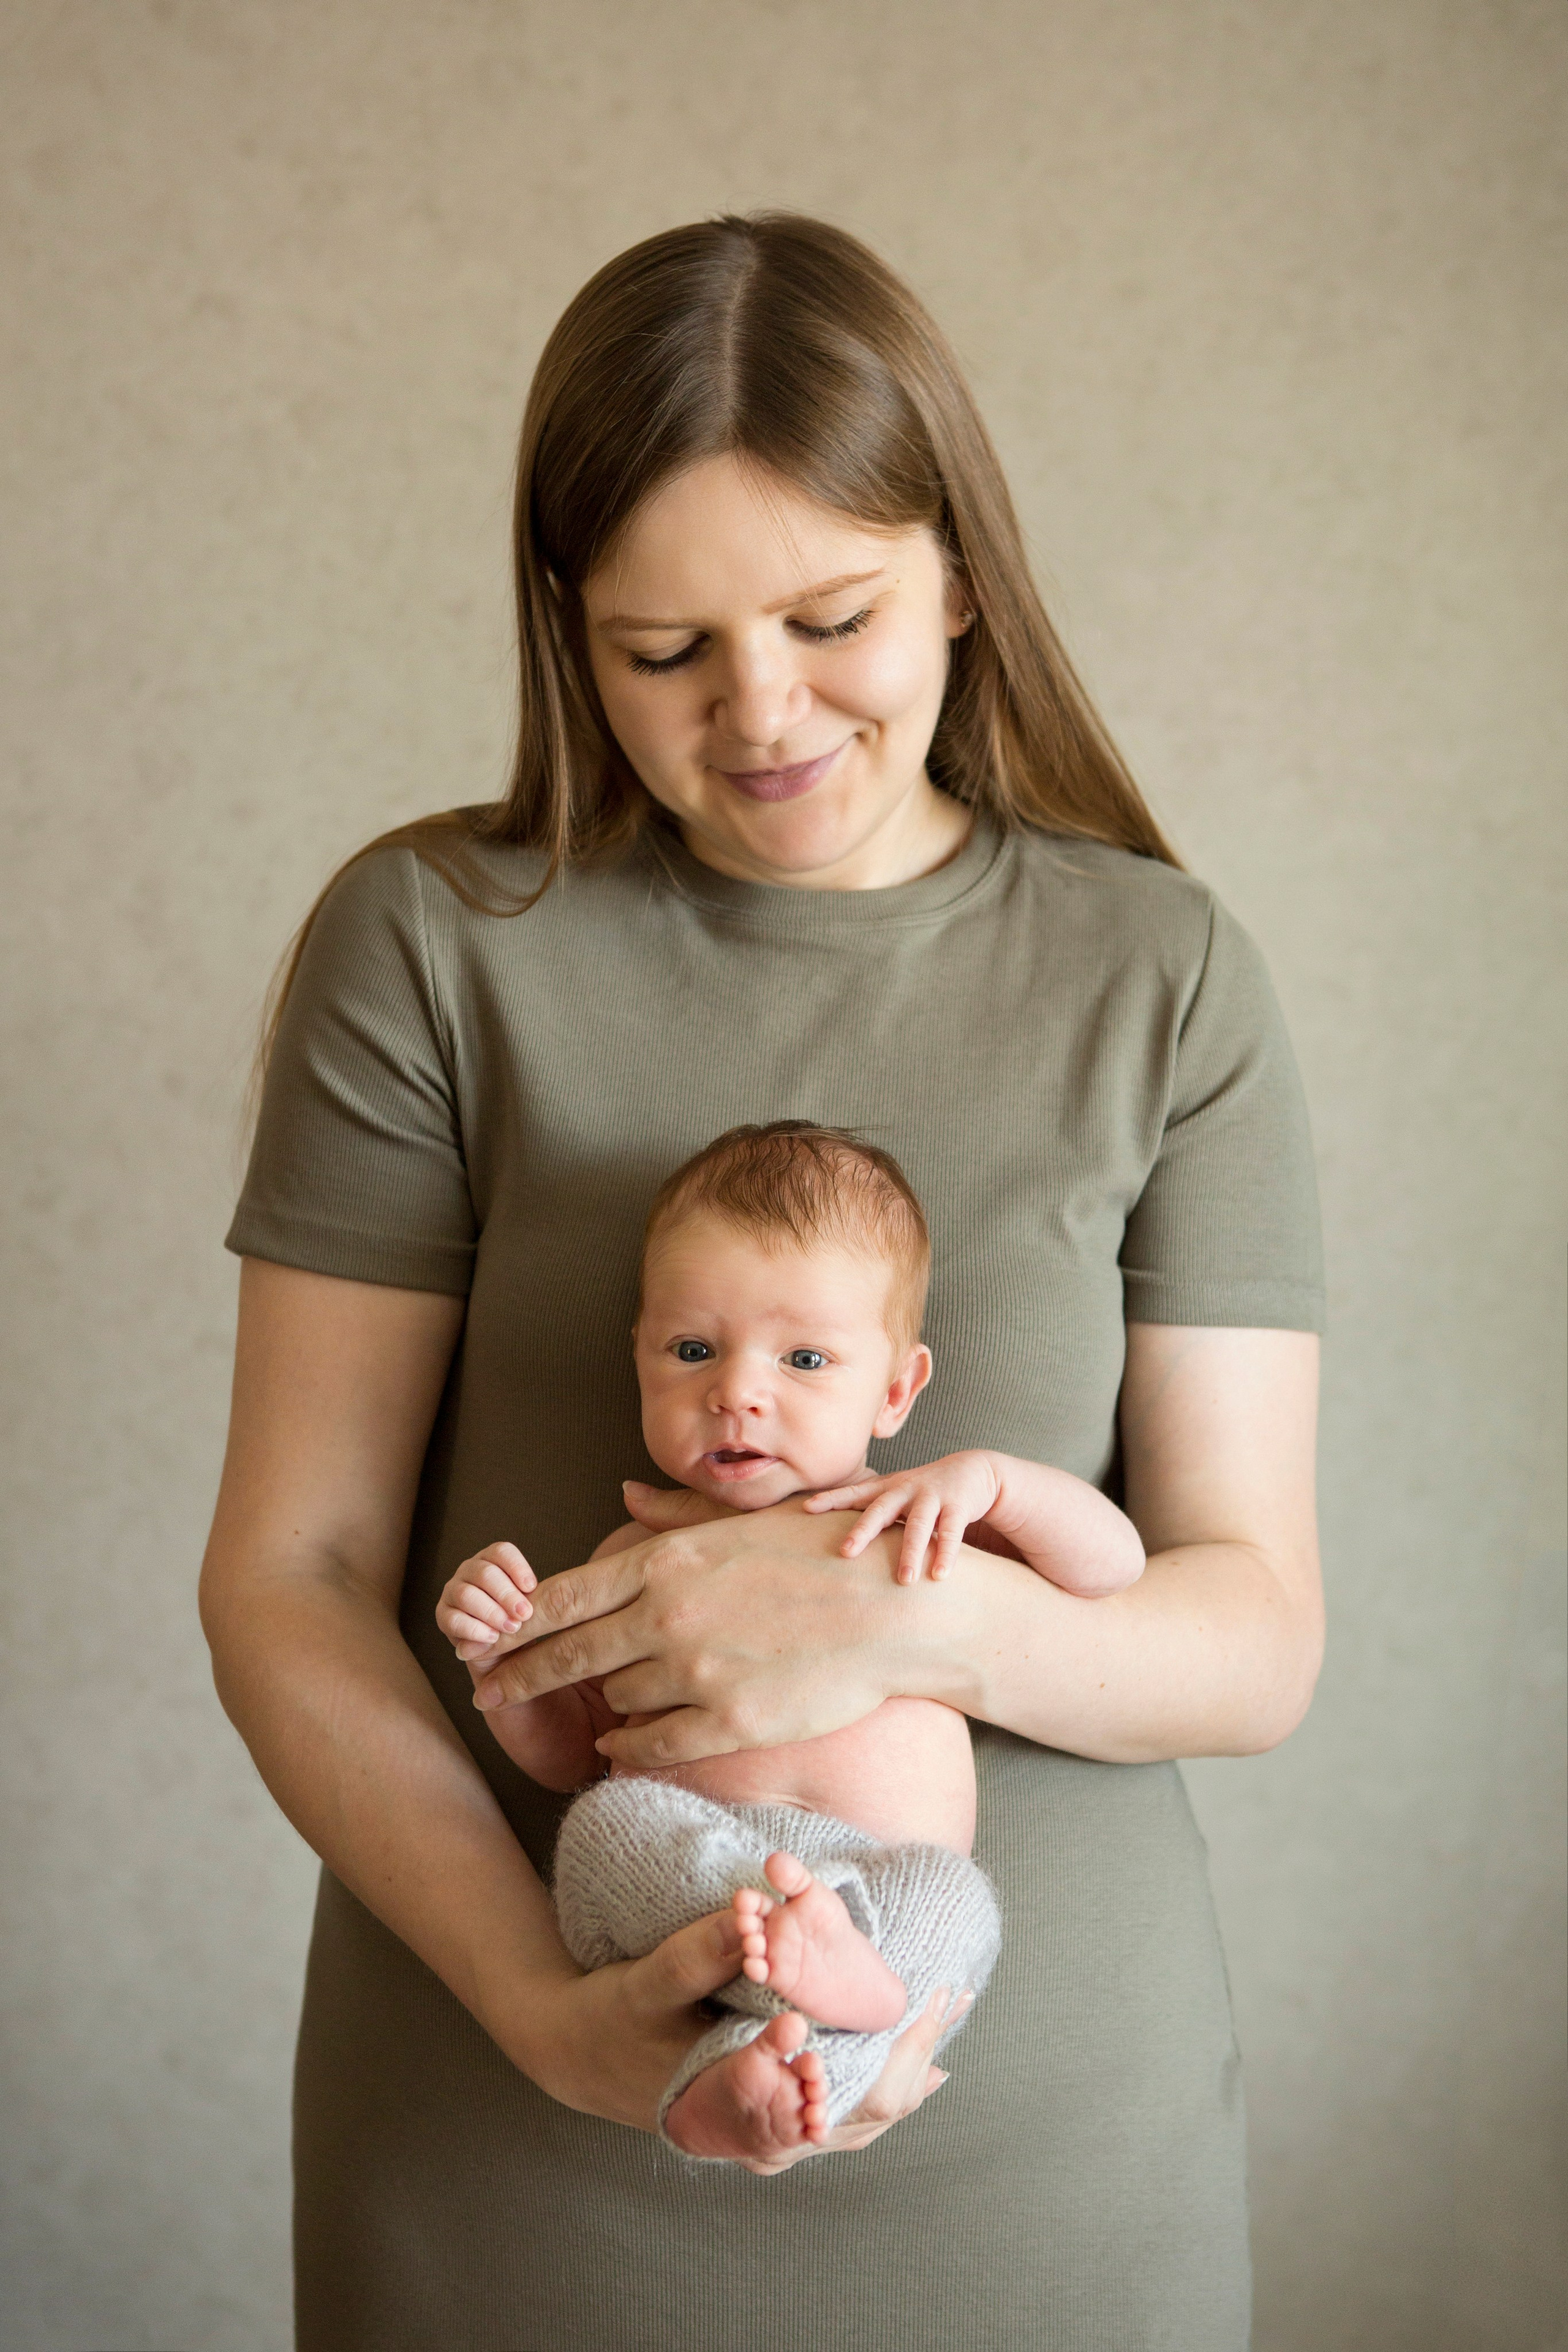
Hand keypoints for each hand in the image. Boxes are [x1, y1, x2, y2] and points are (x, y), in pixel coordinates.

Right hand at [436, 1541, 536, 1661]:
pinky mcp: (442, 1615)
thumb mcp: (528, 1604)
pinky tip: (492, 1638)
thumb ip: (531, 1598)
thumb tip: (531, 1604)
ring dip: (491, 1612)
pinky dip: (475, 1630)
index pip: (501, 1551)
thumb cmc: (517, 1619)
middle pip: (484, 1572)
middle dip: (506, 1594)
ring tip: (510, 1627)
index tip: (532, 1587)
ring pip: (466, 1594)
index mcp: (491, 1560)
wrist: (501, 1651)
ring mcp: (452, 1591)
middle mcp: (469, 1570)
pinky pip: (454, 1620)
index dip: (516, 1567)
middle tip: (524, 1614)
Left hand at [469, 1495, 936, 1767]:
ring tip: (618, 1701)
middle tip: (488, 1691)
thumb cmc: (823, 1554)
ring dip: (611, 1701)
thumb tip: (622, 1493)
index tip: (482, 1639)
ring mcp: (696, 1674)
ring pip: (618, 1699)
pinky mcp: (729, 1723)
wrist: (897, 1608)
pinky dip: (629, 1750)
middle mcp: (669, 1618)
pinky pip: (651, 1747)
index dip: (513, 1623)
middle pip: (566, 1655)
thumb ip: (673, 1516)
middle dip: (519, 1674)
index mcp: (667, 1563)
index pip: (562, 1597)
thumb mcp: (742, 1522)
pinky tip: (622, 1747)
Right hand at [508, 1907, 956, 2172]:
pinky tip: (917, 2069)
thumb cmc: (610, 2016)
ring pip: (854, 2122)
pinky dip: (878, 2090)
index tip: (912, 1998)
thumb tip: (752, 1914)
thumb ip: (699, 1953)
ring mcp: (763, 2133)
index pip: (818, 2092)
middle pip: (853, 2115)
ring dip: (902, 2075)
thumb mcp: (647, 1980)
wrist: (575, 2051)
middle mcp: (752, 2131)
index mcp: (728, 2102)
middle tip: (944, 1999)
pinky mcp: (767, 2119)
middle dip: (906, 2058)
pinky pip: (839, 2117)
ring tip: (943, 2020)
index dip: (869, 2048)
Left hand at [806, 1452, 1002, 1583]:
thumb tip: (837, 1541)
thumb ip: (872, 1511)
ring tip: (904, 1581)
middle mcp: (906, 1490)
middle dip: (863, 1530)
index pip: (855, 1493)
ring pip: (919, 1525)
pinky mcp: (958, 1505)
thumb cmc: (923, 1491)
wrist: (972, 1469)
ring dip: (911, 1552)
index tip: (806, 1508)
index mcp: (887, 1488)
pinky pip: (952, 1531)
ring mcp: (932, 1496)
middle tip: (845, 1553)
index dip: (831, 1499)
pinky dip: (946, 1553)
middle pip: (880, 1509)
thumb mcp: (896, 1494)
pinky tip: (939, 1576)